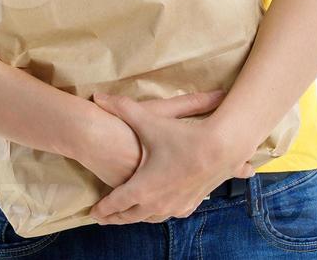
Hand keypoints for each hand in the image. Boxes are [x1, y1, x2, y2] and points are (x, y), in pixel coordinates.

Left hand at [88, 90, 256, 224]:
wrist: (222, 149)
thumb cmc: (184, 137)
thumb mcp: (151, 121)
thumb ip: (123, 108)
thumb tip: (98, 96)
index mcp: (143, 188)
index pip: (115, 204)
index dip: (102, 209)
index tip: (94, 213)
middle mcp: (157, 203)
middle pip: (130, 216)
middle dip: (116, 218)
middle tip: (105, 218)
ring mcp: (174, 207)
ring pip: (150, 218)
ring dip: (137, 216)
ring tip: (128, 214)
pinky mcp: (190, 205)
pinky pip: (168, 215)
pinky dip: (157, 213)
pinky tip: (157, 209)